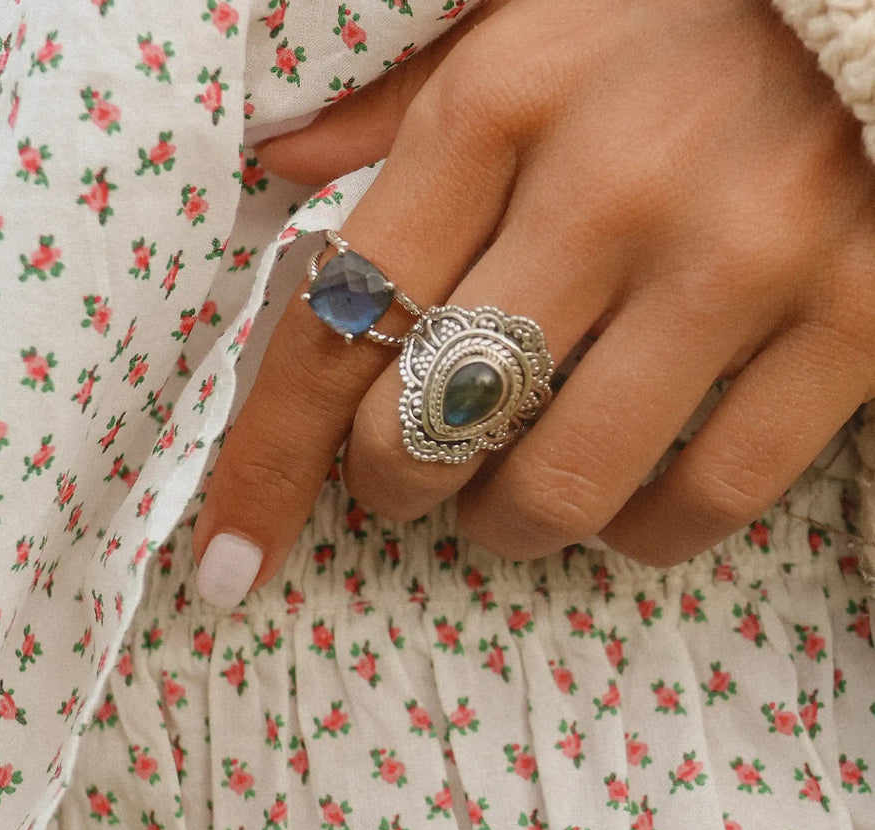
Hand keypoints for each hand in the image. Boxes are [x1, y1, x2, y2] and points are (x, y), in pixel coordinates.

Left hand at [192, 0, 874, 605]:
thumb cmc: (673, 18)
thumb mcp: (521, 24)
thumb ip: (398, 105)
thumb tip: (287, 170)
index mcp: (501, 105)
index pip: (334, 326)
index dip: (266, 466)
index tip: (229, 563)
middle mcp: (614, 185)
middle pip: (431, 427)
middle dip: (395, 486)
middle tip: (406, 476)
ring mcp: (744, 261)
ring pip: (563, 487)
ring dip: (506, 524)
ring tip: (509, 500)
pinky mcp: (857, 324)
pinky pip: (708, 499)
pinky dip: (640, 533)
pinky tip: (623, 507)